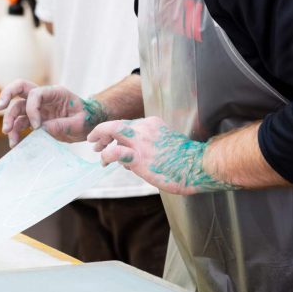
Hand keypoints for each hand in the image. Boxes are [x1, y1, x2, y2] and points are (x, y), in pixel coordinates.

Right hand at [0, 80, 109, 146]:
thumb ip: (62, 124)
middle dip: (6, 95)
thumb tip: (41, 129)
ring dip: (10, 121)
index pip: (35, 94)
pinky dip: (16, 132)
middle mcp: (43, 97)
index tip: (37, 126)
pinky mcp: (35, 119)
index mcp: (55, 92)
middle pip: (19, 88)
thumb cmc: (88, 119)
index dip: (32, 109)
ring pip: (16, 109)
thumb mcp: (80, 122)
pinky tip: (15, 143)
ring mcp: (37, 108)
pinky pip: (20, 123)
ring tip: (9, 136)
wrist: (90, 125)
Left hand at [88, 117, 237, 194]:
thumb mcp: (166, 145)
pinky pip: (115, 151)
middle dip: (102, 131)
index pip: (128, 124)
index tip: (109, 140)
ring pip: (113, 130)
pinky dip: (107, 154)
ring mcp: (141, 141)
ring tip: (97, 150)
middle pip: (117, 124)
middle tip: (94, 141)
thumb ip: (149, 147)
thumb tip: (131, 159)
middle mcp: (145, 128)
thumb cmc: (186, 162)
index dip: (115, 132)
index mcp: (153, 124)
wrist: (198, 167)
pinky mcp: (139, 157)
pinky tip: (105, 161)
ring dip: (101, 139)